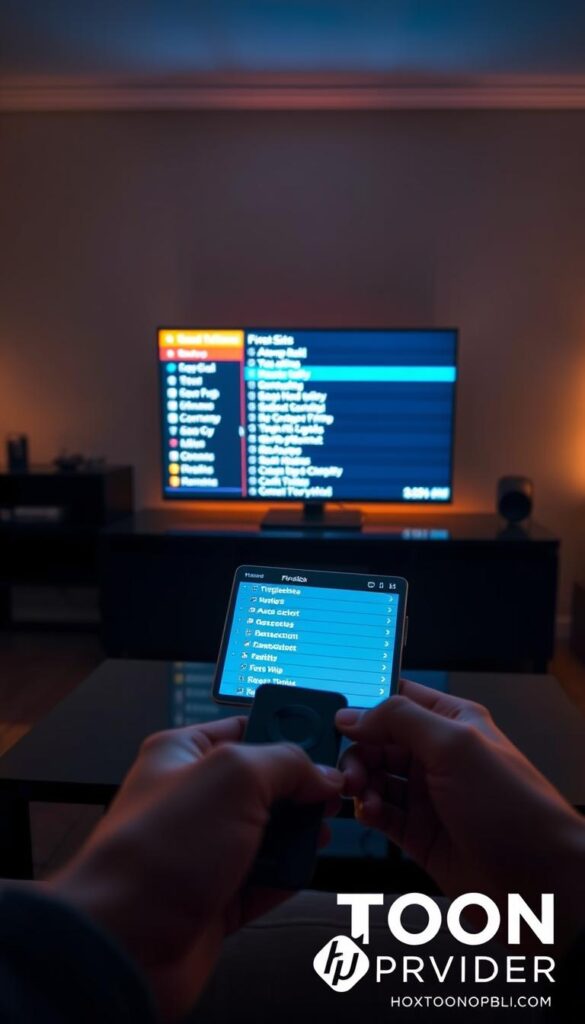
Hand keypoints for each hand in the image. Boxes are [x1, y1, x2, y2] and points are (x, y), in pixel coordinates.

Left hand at [50, 717, 342, 1019]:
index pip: (246, 728)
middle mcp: (192, 799)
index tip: (326, 738)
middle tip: (331, 794)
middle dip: (300, 789)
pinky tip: (301, 870)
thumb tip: (321, 772)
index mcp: (183, 754)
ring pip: (268, 832)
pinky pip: (264, 880)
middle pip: (264, 783)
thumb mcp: (234, 778)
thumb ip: (286, 763)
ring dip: (298, 835)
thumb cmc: (158, 851)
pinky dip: (286, 877)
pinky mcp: (215, 898)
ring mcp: (204, 850)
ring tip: (320, 835)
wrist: (125, 944)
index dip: (287, 730)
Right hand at [336, 680, 584, 948]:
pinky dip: (368, 811)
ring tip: (360, 794)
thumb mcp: (455, 746)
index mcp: (453, 722)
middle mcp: (438, 756)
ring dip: (360, 782)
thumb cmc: (514, 810)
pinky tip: (369, 814)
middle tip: (351, 769)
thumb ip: (400, 720)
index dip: (366, 705)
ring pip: (375, 777)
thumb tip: (353, 713)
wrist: (539, 884)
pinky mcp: (419, 834)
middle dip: (357, 750)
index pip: (398, 698)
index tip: (338, 718)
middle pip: (378, 740)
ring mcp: (428, 796)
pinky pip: (380, 813)